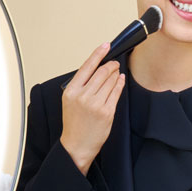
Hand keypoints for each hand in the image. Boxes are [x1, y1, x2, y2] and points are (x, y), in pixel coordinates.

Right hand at [60, 42, 125, 174]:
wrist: (77, 145)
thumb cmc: (74, 123)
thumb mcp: (70, 101)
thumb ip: (81, 85)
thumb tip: (96, 69)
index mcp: (72, 91)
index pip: (87, 67)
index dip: (98, 54)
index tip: (106, 45)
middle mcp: (83, 96)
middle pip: (102, 72)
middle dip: (111, 64)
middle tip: (115, 62)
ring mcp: (96, 105)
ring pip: (110, 81)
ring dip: (116, 73)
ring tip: (117, 71)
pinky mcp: (107, 112)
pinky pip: (116, 92)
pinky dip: (120, 83)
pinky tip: (121, 79)